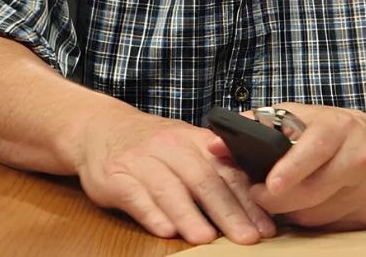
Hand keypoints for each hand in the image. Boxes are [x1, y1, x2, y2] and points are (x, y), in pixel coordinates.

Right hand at [72, 107, 276, 243]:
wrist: (99, 128)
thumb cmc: (152, 146)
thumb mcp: (186, 146)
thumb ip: (216, 169)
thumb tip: (259, 203)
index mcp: (194, 141)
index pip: (227, 172)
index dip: (248, 201)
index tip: (265, 228)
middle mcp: (170, 147)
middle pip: (203, 180)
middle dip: (227, 212)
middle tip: (245, 238)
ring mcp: (140, 160)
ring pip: (169, 188)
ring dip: (189, 215)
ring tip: (205, 238)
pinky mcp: (114, 175)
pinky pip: (135, 194)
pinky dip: (151, 213)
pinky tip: (165, 230)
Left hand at [242, 102, 365, 230]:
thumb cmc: (334, 130)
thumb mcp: (300, 117)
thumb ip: (254, 128)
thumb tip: (213, 146)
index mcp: (339, 128)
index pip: (315, 149)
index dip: (291, 169)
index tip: (268, 185)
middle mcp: (359, 158)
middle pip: (313, 191)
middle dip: (279, 199)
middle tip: (257, 196)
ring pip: (318, 215)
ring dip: (293, 211)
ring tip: (281, 196)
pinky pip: (331, 226)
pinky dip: (313, 219)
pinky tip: (307, 205)